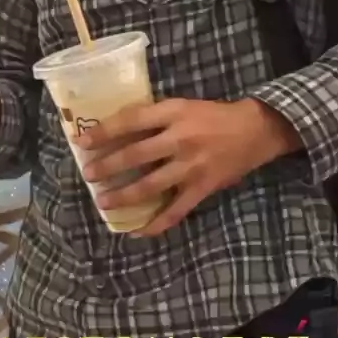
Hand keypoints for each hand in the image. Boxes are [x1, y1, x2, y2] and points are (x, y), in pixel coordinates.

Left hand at [75, 97, 301, 235]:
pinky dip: (156, 223)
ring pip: (150, 185)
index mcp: (174, 113)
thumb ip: (156, 118)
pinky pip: (175, 210)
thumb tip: (118, 131)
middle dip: (108, 166)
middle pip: (136, 154)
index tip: (82, 141)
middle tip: (88, 174)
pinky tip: (139, 231)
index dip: (105, 131)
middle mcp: (180, 139)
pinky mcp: (202, 188)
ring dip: (124, 195)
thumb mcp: (183, 106)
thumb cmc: (213, 115)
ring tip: (103, 202)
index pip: (132, 120)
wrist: (255, 130)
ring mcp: (191, 166)